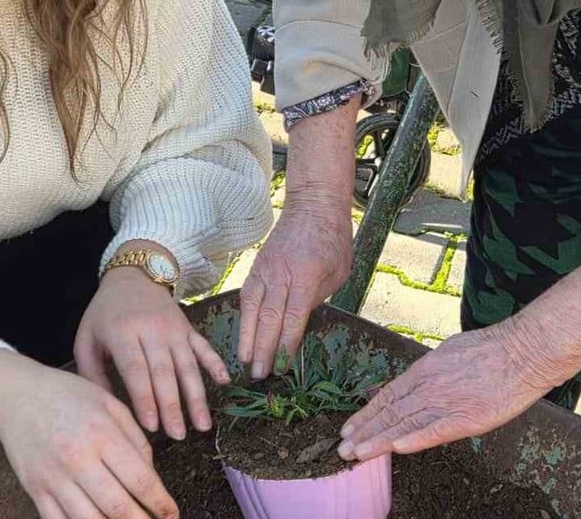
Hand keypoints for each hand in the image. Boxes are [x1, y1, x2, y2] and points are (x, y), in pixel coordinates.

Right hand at [0, 350, 177, 518]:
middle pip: (118, 507)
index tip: (171, 513)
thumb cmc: (68, 396)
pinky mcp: (35, 489)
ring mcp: (53, 477)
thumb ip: (136, 440)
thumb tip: (152, 476)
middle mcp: (77, 458)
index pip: (140, 480)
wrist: (16, 396)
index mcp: (101, 434)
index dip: (160, 503)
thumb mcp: (110, 404)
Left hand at [75, 268, 229, 440]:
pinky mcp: (188, 328)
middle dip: (172, 406)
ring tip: (202, 425)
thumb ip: (92, 374)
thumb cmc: (104, 314)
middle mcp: (151, 330)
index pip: (136, 370)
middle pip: (164, 372)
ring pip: (188, 365)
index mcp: (122, 332)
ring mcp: (174, 329)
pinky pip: (204, 347)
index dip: (145, 398)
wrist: (132, 277)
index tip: (151, 426)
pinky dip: (215, 364)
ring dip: (197, 396)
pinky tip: (224, 382)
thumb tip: (106, 408)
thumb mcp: (86, 339)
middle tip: (177, 435)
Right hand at [238, 99, 357, 379]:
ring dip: (248, 338)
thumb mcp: (338, 273)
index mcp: (308, 276)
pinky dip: (243, 318)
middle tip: (259, 375)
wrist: (313, 205)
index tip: (281, 368)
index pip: (293, 317)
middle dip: (263, 349)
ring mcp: (266, 269)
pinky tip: (242, 335)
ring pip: (252, 309)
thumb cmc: (334, 240)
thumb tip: (300, 325)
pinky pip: (247, 296)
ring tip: (244, 361)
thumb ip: (318, 299)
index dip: (286, 344)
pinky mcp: (257, 267)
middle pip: (269, 317)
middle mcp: (282, 274)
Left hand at [337, 254, 580, 461]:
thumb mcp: (447, 353)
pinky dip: (415, 439)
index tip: (348, 427)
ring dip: (379, 440)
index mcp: (426, 370)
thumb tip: (402, 384)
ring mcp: (449, 401)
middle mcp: (431, 386)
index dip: (367, 413)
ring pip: (406, 423)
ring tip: (356, 454)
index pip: (389, 396)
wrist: (524, 350)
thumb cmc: (490, 349)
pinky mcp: (469, 417)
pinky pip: (437, 431)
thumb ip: (423, 372)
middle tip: (341, 449)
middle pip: (391, 412)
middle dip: (364, 431)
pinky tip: (397, 449)